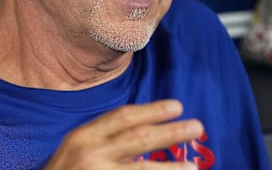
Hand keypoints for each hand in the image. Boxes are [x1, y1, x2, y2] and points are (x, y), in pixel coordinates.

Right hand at [43, 99, 202, 168]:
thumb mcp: (75, 150)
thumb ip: (103, 140)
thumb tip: (145, 134)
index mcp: (83, 137)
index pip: (122, 118)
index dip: (152, 111)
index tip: (177, 107)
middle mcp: (89, 155)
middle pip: (138, 140)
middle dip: (171, 133)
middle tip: (196, 127)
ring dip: (170, 169)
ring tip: (193, 166)